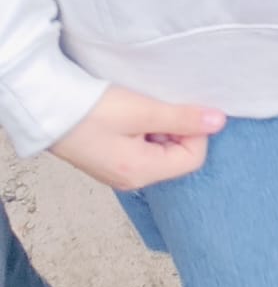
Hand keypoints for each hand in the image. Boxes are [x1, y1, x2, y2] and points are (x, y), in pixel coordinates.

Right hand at [50, 85, 225, 189]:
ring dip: (161, 128)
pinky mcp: (112, 160)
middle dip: (177, 129)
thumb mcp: (143, 110)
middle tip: (155, 110)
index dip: (193, 131)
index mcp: (141, 172)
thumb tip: (219, 122)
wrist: (48, 107)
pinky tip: (130, 116)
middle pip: (179, 156)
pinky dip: (146, 130)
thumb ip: (183, 118)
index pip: (193, 158)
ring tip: (140, 111)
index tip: (177, 111)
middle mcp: (132, 179)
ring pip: (163, 150)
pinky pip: (145, 148)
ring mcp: (121, 171)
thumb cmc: (92, 110)